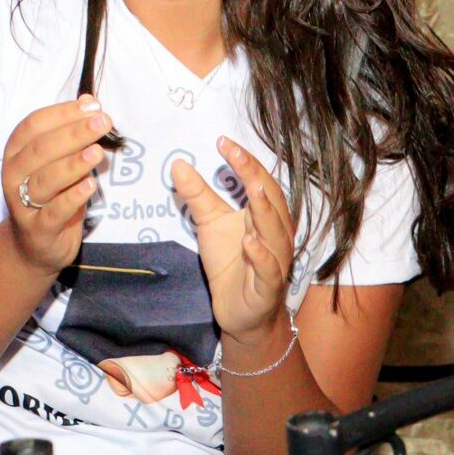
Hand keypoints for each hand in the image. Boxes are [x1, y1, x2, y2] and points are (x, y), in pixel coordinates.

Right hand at [0, 96, 109, 273]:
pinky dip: (72, 198)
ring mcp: (23, 204)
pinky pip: (54, 212)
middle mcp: (14, 175)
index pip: (34, 125)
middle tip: (102, 122)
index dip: (62, 113)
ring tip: (97, 152)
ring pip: (46, 179)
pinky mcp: (38, 230)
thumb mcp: (56, 162)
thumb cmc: (50, 194)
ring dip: (73, 164)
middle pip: (41, 149)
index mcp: (16, 152)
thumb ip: (69, 134)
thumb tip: (89, 102)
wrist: (36, 245)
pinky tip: (90, 186)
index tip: (92, 106)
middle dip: (74, 133)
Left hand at [171, 136, 295, 342]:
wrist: (239, 313)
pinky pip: (269, 269)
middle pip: (271, 201)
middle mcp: (275, 235)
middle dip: (255, 176)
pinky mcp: (267, 288)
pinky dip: (261, 255)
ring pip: (275, 233)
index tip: (223, 141)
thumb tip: (177, 164)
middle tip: (237, 155)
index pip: (259, 182)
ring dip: (265, 212)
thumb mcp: (209, 224)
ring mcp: (275, 261)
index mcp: (264, 216)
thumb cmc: (231, 264)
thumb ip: (198, 195)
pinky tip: (250, 242)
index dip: (244, 162)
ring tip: (252, 190)